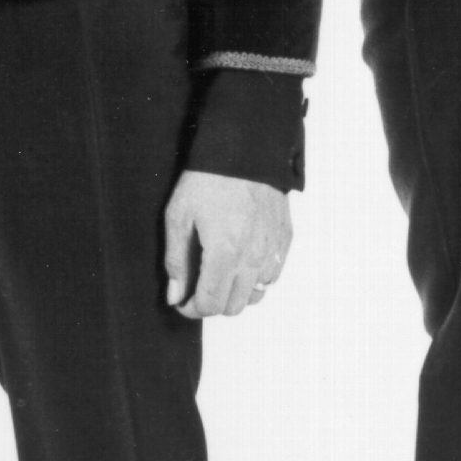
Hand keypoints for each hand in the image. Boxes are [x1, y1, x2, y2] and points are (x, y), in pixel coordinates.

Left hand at [163, 170, 290, 319]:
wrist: (244, 150)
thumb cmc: (207, 179)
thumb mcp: (178, 216)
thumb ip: (176, 261)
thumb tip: (175, 294)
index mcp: (224, 254)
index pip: (211, 304)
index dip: (192, 310)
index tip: (182, 303)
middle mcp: (253, 258)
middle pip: (234, 306)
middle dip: (211, 304)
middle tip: (196, 289)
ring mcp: (272, 249)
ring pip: (256, 294)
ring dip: (236, 293)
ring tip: (219, 275)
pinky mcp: (284, 238)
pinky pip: (273, 275)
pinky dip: (256, 278)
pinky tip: (241, 262)